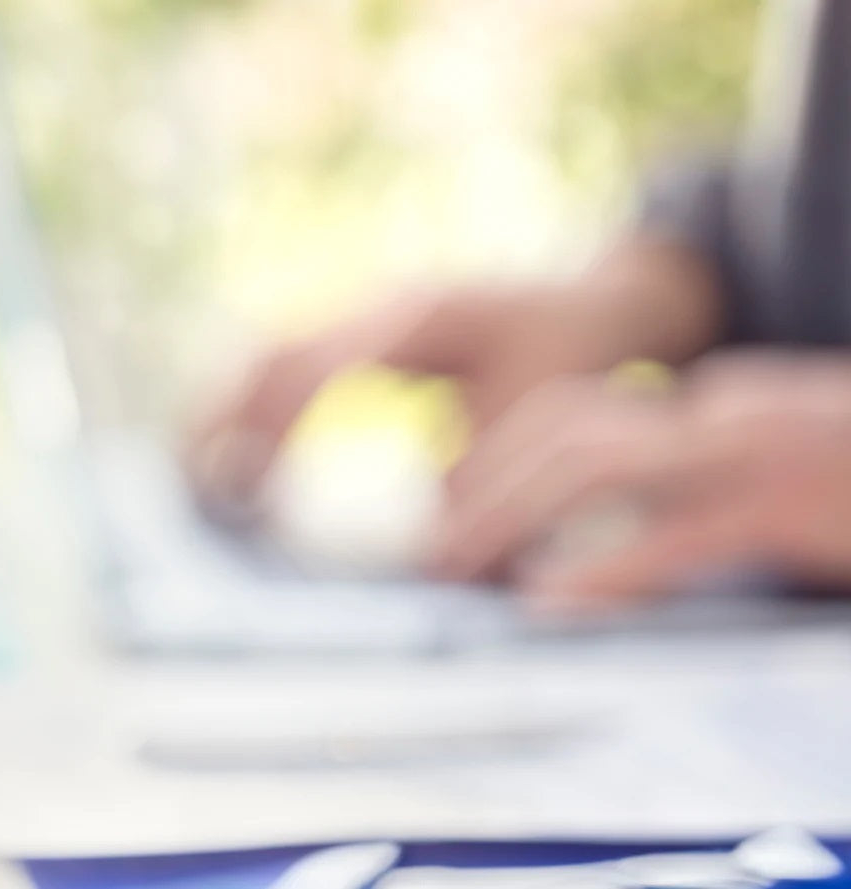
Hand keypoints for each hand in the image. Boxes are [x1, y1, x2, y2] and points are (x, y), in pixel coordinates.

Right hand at [186, 235, 719, 512]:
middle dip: (221, 420)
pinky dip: (258, 412)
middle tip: (190, 489)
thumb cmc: (578, 355)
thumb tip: (419, 555)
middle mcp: (378, 307)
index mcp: (417, 318)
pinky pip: (292, 367)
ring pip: (268, 355)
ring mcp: (366, 314)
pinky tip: (245, 464)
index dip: (274, 432)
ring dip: (228, 416)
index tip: (250, 496)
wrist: (606, 299)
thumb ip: (478, 482)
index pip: (317, 370)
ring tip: (200, 483)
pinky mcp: (364, 335)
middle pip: (270, 353)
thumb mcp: (540, 420)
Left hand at [431, 351, 850, 612]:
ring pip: (600, 470)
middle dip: (482, 491)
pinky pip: (676, 535)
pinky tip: (551, 601)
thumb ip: (684, 490)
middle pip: (565, 434)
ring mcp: (753, 454)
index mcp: (710, 405)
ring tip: (460, 573)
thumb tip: (580, 545)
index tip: (444, 507)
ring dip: (511, 520)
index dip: (492, 459)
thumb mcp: (763, 476)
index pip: (571, 415)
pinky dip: (606, 568)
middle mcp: (721, 414)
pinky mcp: (787, 508)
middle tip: (431, 556)